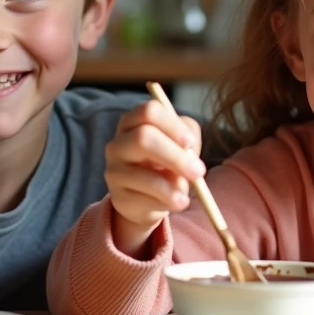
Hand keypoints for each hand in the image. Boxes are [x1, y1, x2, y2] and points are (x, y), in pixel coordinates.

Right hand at [104, 100, 205, 256]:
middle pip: (143, 138)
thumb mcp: (181, 144)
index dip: (172, 126)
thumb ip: (188, 137)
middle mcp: (118, 143)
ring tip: (186, 197)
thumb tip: (188, 153)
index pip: (149, 111)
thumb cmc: (167, 162)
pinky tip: (175, 202)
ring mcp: (114, 170)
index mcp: (133, 122)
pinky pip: (144, 199)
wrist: (149, 198)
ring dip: (172, 187)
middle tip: (199, 172)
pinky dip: (165, 202)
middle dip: (176, 157)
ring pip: (143, 175)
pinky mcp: (118, 196)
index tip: (190, 142)